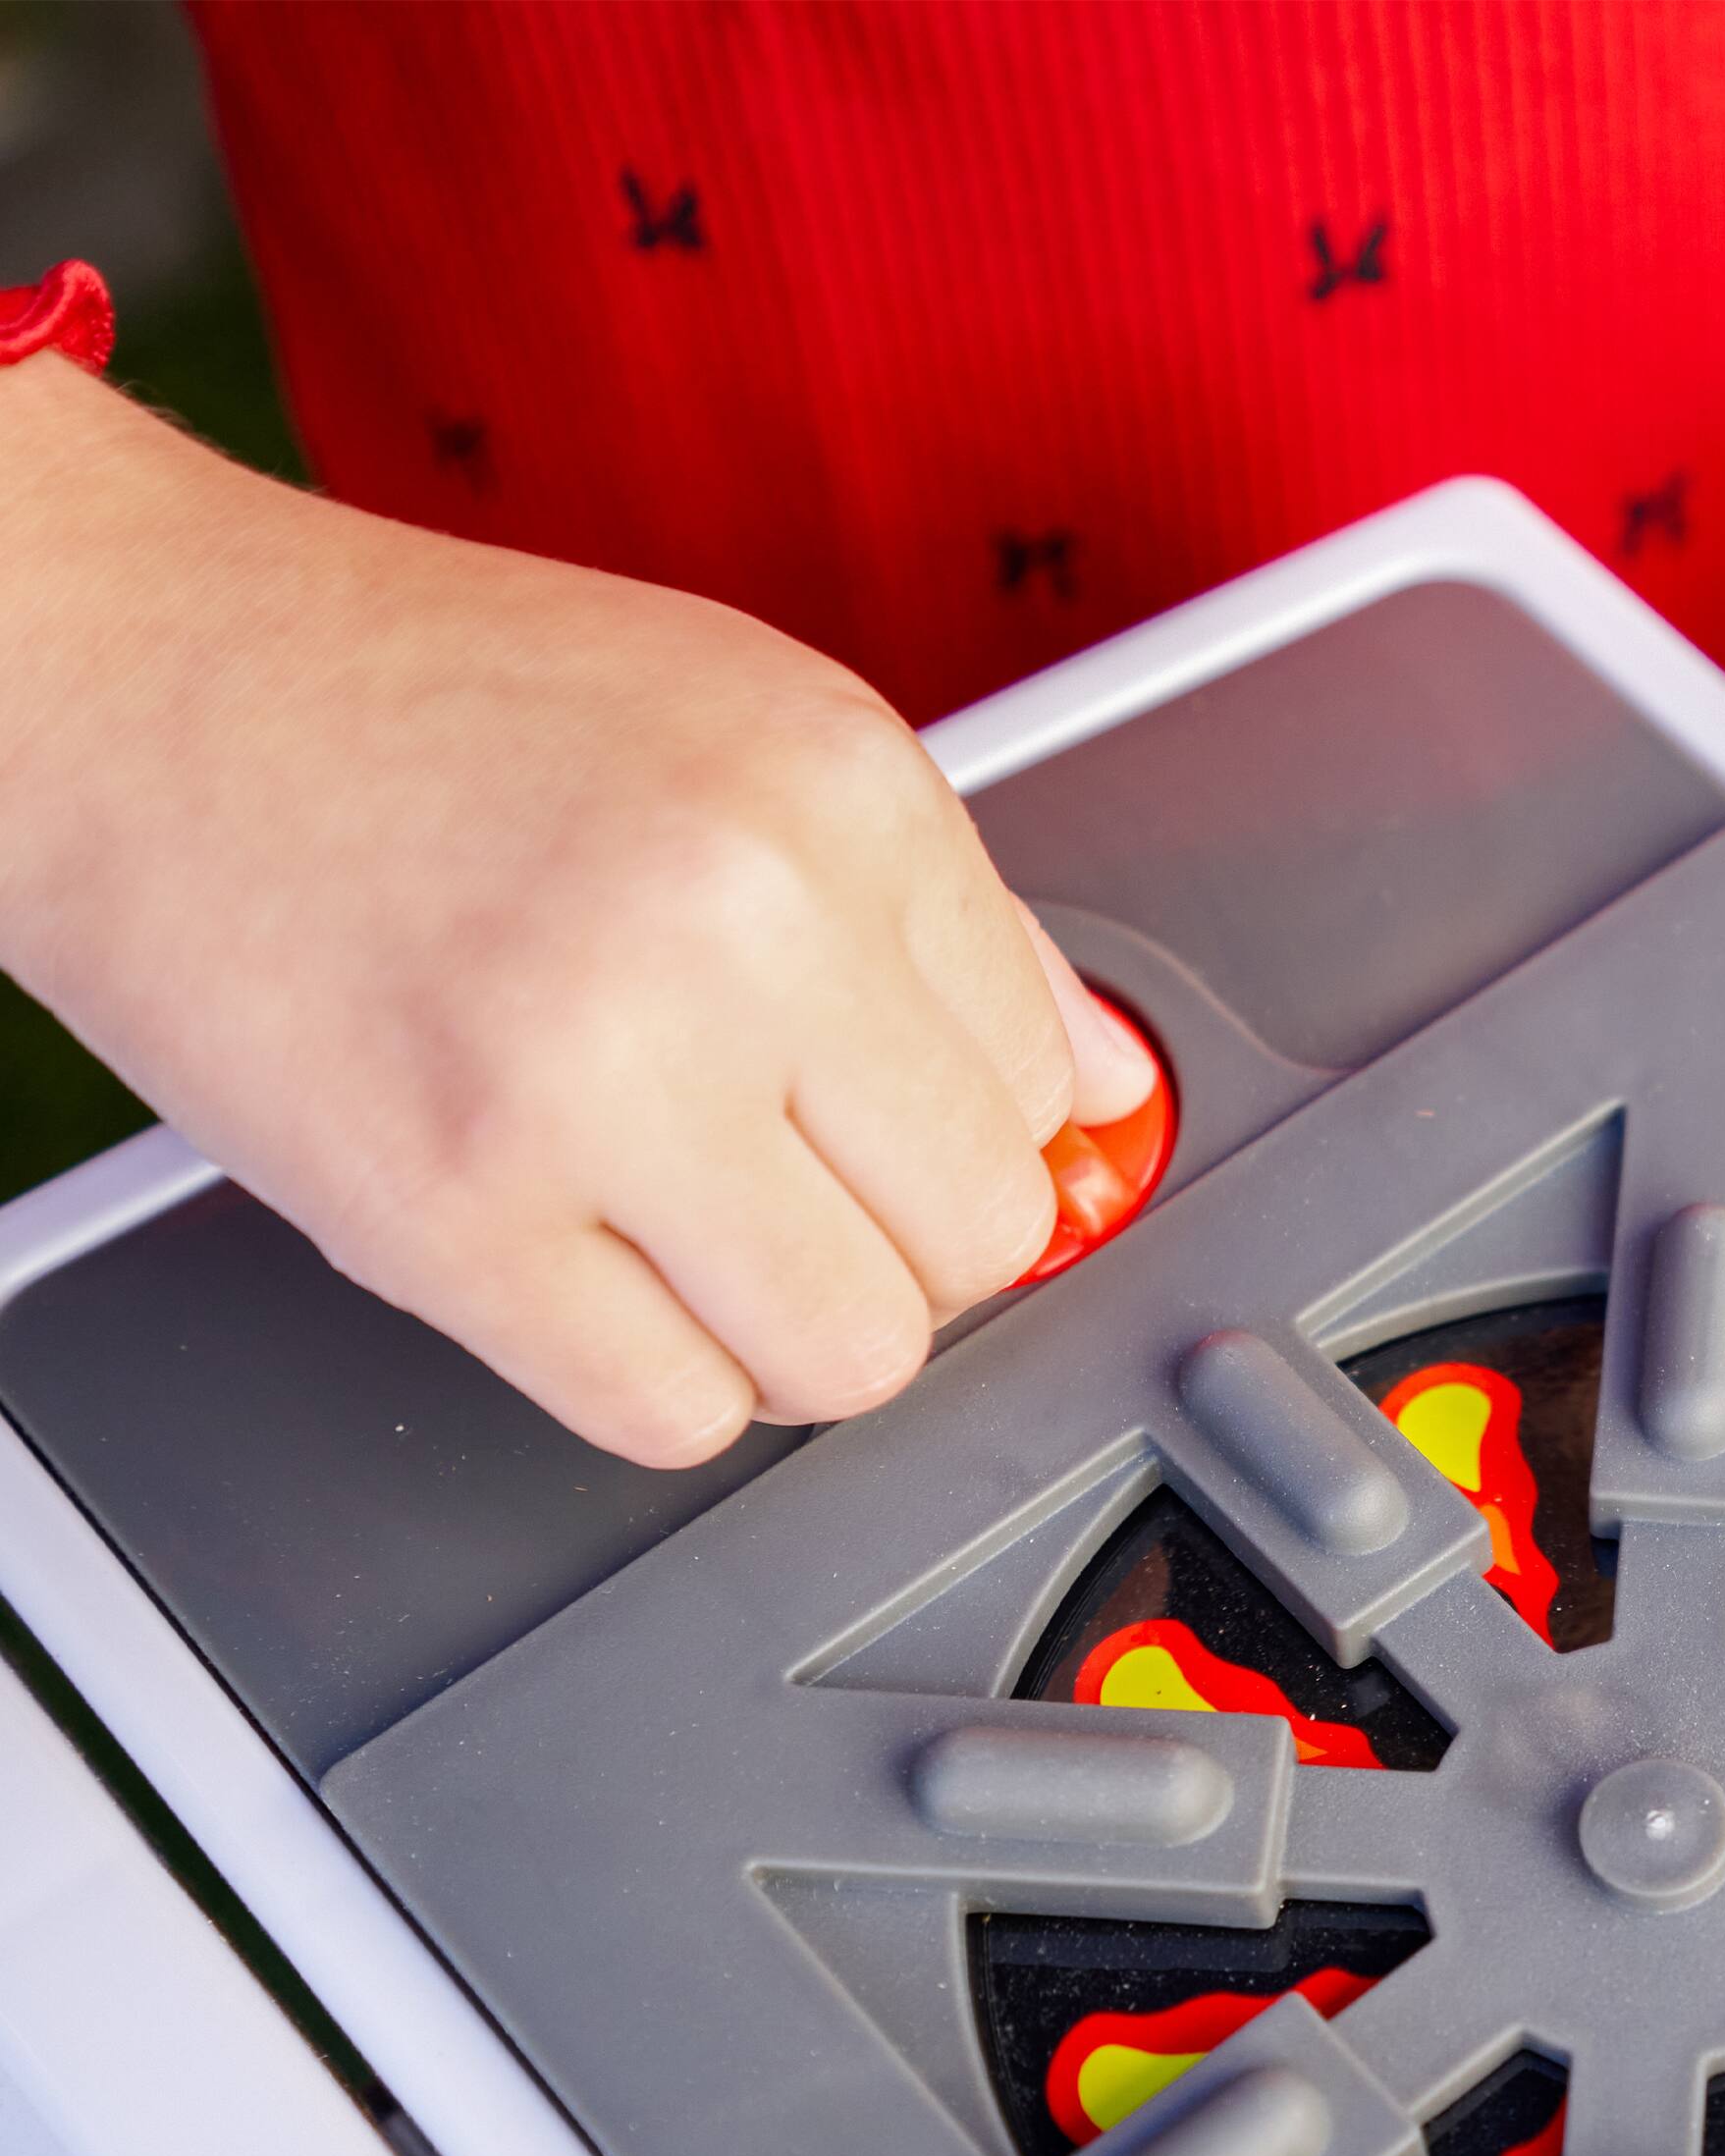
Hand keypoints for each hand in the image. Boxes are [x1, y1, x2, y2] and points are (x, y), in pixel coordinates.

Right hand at [0, 356, 1158, 1466]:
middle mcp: (737, 924)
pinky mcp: (456, 1220)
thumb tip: (1106, 1093)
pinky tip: (584, 1261)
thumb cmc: (429, 707)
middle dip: (897, 1237)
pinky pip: (679, 1418)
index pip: (1049, 1086)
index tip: (874, 1109)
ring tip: (682, 1220)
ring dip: (786, 1328)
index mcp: (836, 792)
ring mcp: (596, 1081)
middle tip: (778, 1170)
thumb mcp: (745, 727)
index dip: (962, 1122)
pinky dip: (653, 1377)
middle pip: (980, 1242)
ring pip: (855, 1357)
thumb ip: (952, 924)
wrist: (132, 680)